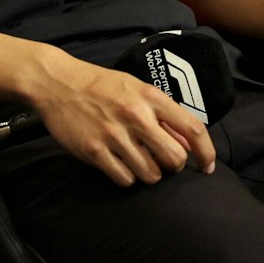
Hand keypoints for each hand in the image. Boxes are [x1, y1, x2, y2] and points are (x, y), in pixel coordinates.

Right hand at [32, 54, 216, 187]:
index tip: (207, 166)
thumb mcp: (135, 88)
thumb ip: (162, 114)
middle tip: (161, 160)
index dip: (207, 153)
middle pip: (175, 159)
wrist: (56, 83)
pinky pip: (125, 179)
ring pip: (151, 174)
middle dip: (173, 166)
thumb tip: (187, 145)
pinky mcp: (95, 152)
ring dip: (149, 173)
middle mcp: (136, 117)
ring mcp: (114, 135)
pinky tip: (119, 164)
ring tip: (138, 161)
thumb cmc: (99, 85)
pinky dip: (127, 177)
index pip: (193, 129)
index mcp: (149, 97)